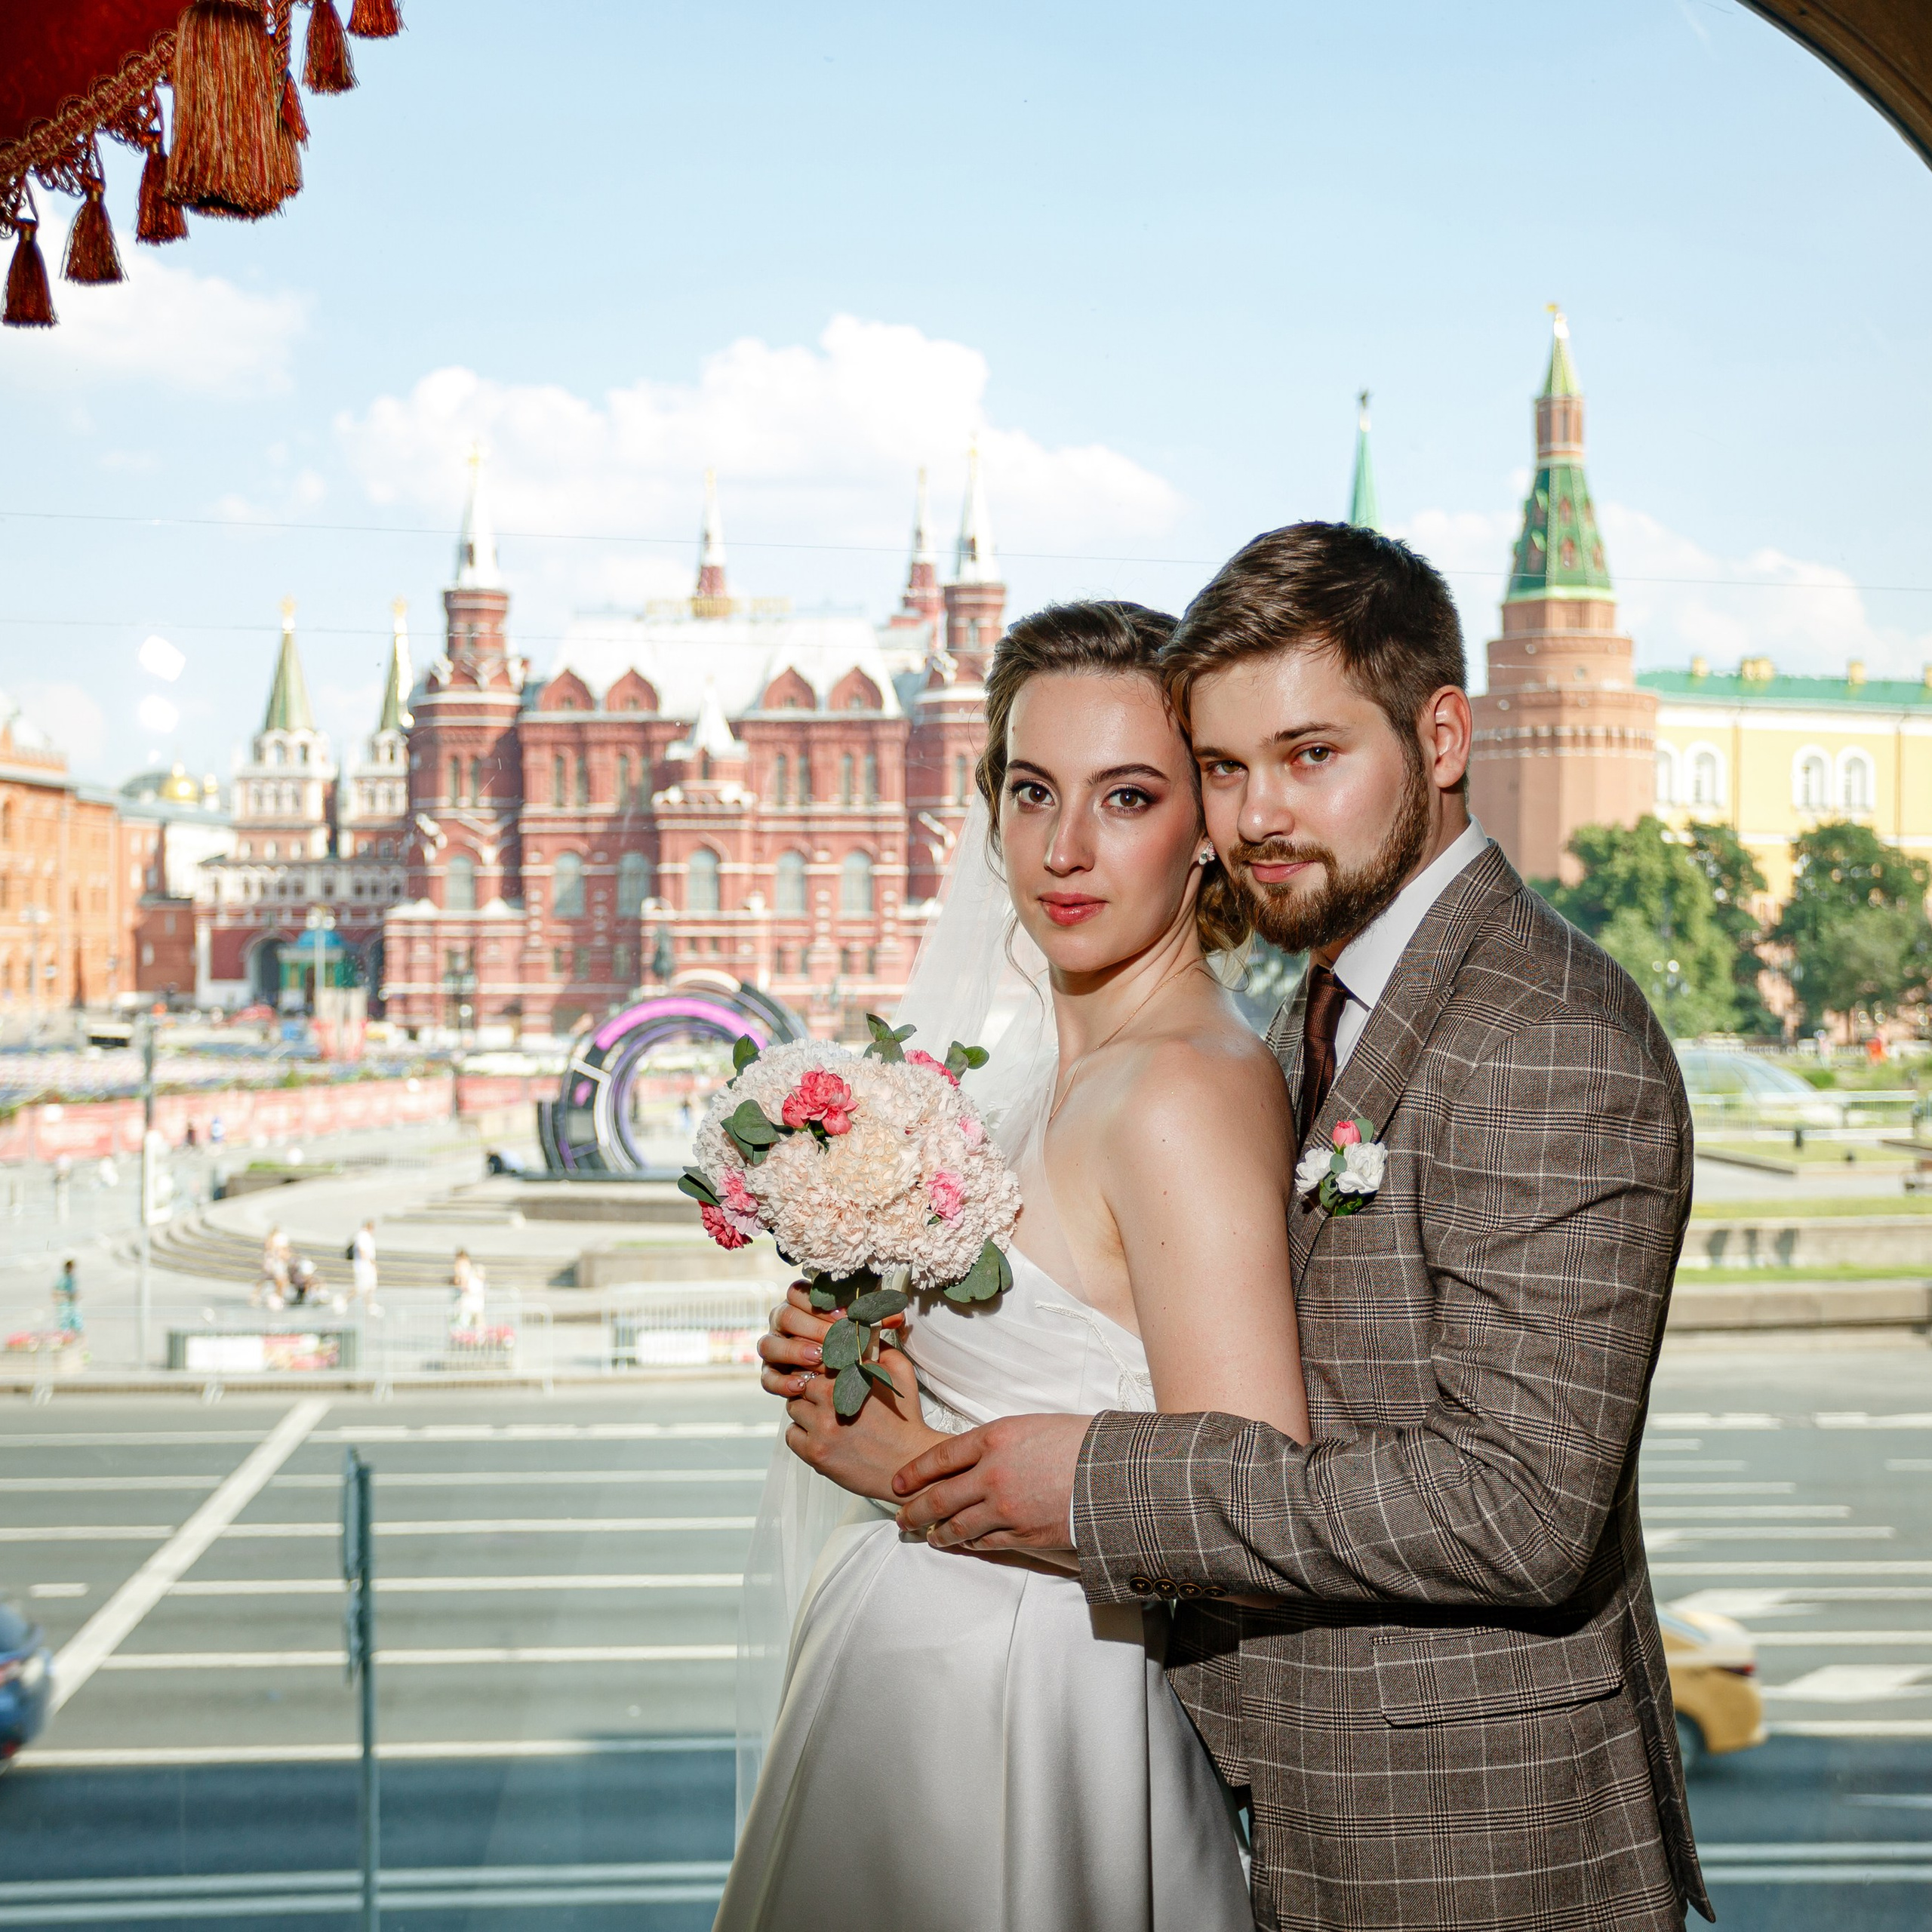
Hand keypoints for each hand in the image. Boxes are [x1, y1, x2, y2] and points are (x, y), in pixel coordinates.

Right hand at [758, 1281, 907, 1400]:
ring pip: (770, 1345)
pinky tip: (801, 1385)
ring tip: (818, 1360)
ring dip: (794, 1351)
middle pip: (786, 1316)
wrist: (838, 1384)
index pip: (798, 1292)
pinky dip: (782, 1382)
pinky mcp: (770, 1374)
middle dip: (812, 1328)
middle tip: (834, 1340)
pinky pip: (767, 1377)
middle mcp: (782, 1323)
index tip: (845, 1316)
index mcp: (802, 1306)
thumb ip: (875, 1321)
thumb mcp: (862, 1332)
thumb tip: (897, 1316)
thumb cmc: (849, 1347)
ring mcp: (774, 1348)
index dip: (819, 1303)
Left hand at [786, 1344, 942, 1499]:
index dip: (820, 1364)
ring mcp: (822, 1426)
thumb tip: (859, 1330)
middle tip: (826, 1397)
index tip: (827, 1373)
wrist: (908, 1462)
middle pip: (800, 1380)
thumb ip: (878, 1345)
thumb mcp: (900, 1372)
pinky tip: (821, 1435)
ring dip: (805, 1410)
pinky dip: (801, 1435)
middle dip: (810, 1387)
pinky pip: (791, 1435)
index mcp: (851, 1374)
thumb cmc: (904, 1417)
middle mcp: (833, 1397)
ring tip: (826, 1417)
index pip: (817, 1356)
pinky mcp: (815, 1452)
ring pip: (793, 1406)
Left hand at [891, 1412, 1090, 1553]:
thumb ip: (1001, 1442)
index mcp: (994, 1437)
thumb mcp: (1034, 1425)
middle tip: (901, 1518)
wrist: (1115, 1474)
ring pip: (958, 1526)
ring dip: (938, 1533)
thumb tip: (980, 1456)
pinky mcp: (1023, 1534)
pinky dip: (970, 1544)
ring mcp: (1005, 1507)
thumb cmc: (1081, 1442)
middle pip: (939, 1496)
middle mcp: (992, 1473)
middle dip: (914, 1510)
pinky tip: (963, 1544)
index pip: (939, 1456)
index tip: (898, 1483)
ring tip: (928, 1537)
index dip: (914, 1472)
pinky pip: (985, 1543)